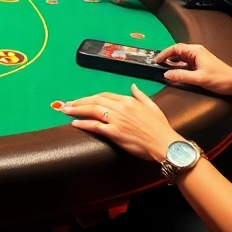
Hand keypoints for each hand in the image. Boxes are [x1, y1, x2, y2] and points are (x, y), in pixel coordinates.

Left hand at [63, 85, 183, 162]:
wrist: (166, 144)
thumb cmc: (161, 128)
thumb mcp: (152, 106)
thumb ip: (140, 95)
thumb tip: (132, 86)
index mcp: (129, 100)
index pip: (105, 95)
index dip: (91, 97)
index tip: (81, 100)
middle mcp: (121, 108)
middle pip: (95, 101)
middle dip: (79, 102)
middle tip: (67, 104)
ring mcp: (117, 120)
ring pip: (92, 111)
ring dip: (76, 110)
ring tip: (65, 111)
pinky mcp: (115, 133)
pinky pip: (95, 126)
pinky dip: (83, 124)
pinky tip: (74, 123)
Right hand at [152, 43, 231, 94]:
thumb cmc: (219, 79)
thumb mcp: (199, 78)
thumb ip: (181, 76)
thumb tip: (166, 74)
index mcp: (196, 51)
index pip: (175, 48)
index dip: (164, 54)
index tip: (156, 61)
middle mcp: (197, 52)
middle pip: (177, 52)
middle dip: (167, 58)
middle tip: (157, 65)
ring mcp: (199, 58)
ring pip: (181, 58)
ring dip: (173, 63)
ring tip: (164, 70)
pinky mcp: (201, 65)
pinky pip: (186, 64)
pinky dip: (179, 68)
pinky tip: (176, 74)